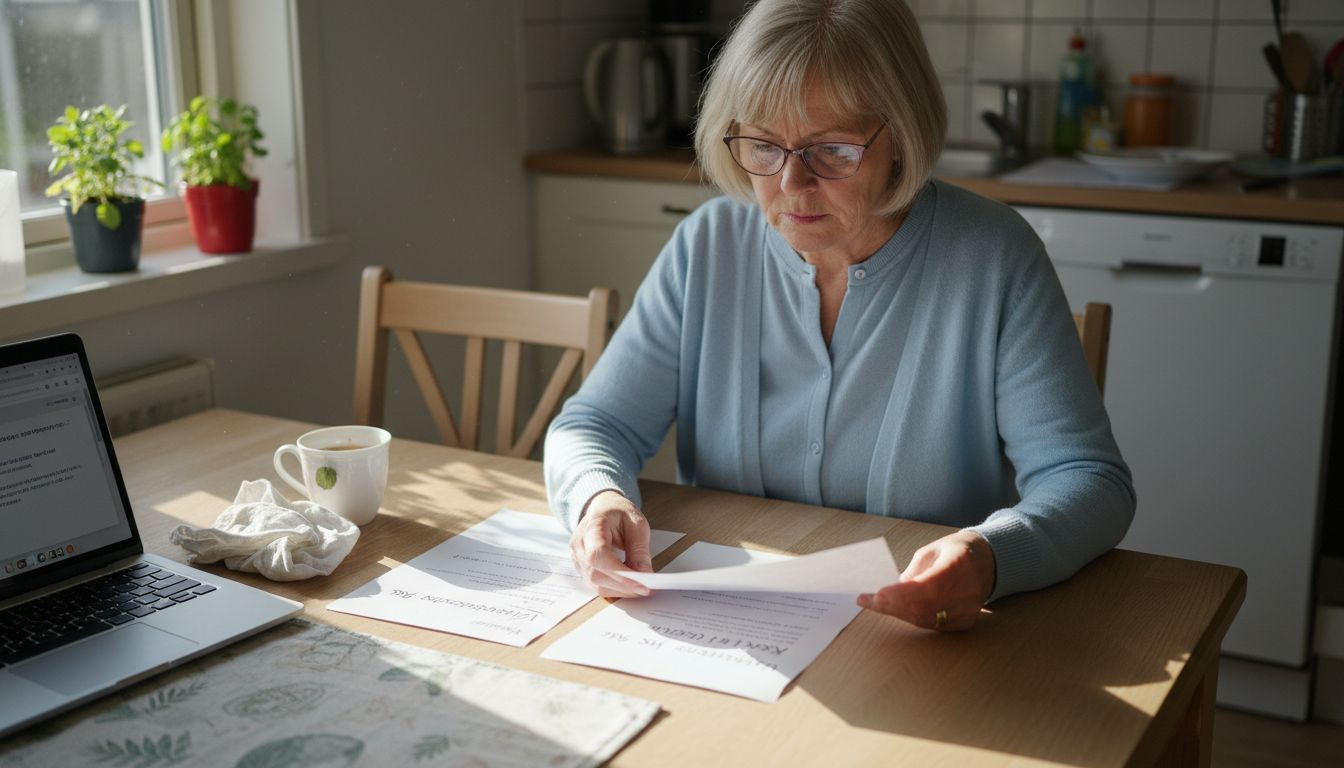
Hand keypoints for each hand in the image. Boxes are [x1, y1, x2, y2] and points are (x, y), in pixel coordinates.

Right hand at [569, 490, 652, 597]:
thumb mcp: (636, 524)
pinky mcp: (581, 568)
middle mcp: (579, 544)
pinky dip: (614, 588)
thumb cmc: (618, 513)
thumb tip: (644, 573)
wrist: (603, 509)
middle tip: (646, 588)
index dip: (618, 572)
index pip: (599, 554)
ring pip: (595, 583)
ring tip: (639, 587)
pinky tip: (628, 585)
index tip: (640, 583)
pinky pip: (596, 584)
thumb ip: (639, 548)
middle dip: (623, 585)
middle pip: (596, 573)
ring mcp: (577, 557)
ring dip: (620, 589)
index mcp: (593, 526)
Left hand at [856, 530, 995, 631]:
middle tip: (870, 601)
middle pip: (924, 607)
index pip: (928, 587)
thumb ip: (913, 572)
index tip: (877, 595)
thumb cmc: (955, 552)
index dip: (901, 595)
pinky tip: (898, 611)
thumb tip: (890, 590)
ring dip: (899, 613)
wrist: (987, 563)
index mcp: (959, 566)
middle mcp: (968, 591)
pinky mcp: (966, 621)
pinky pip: (934, 625)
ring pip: (927, 620)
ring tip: (879, 605)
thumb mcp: (931, 551)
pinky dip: (913, 618)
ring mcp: (969, 609)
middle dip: (893, 606)